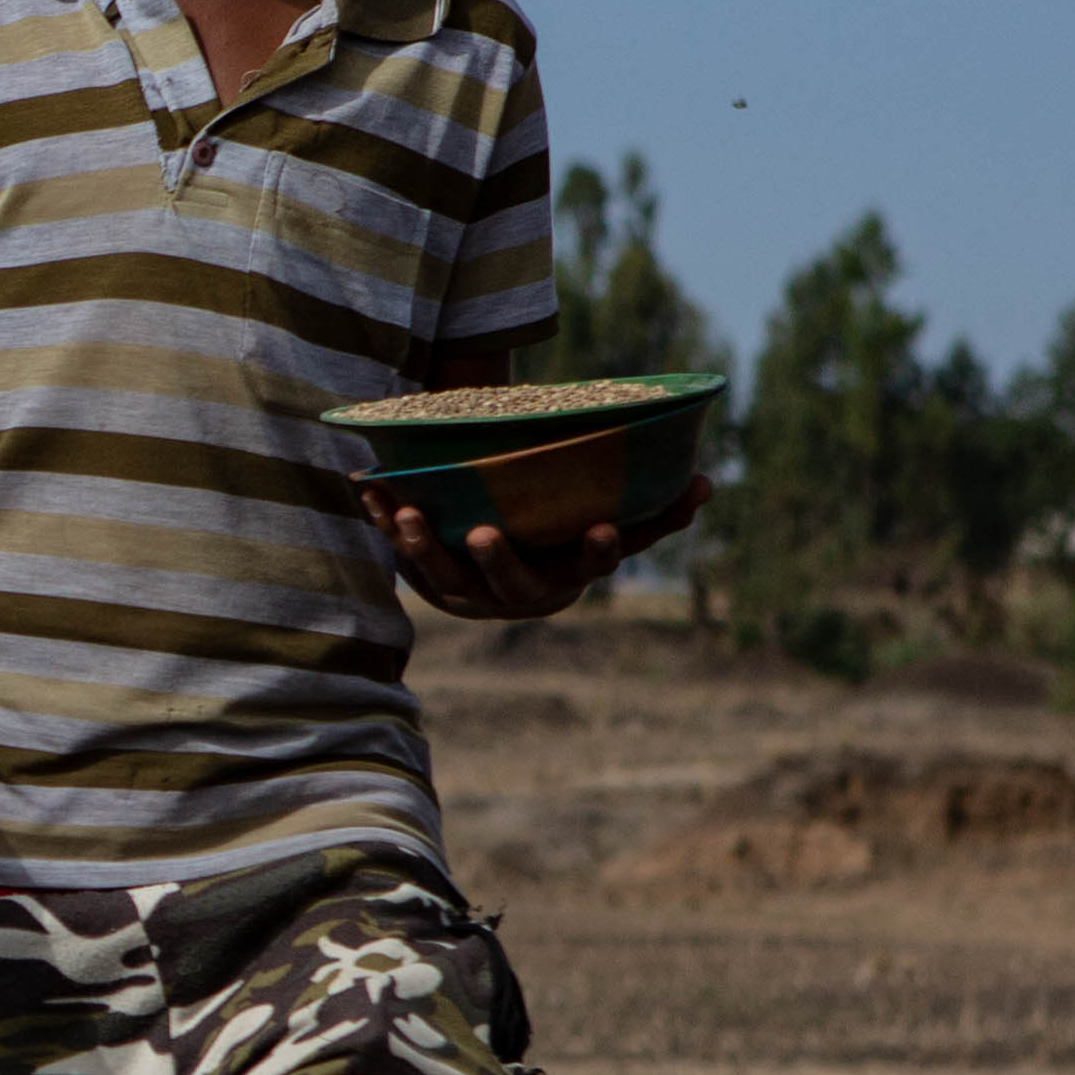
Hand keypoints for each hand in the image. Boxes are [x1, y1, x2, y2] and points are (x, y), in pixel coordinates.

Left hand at [366, 473, 710, 619]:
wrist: (499, 570)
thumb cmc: (564, 538)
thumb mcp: (608, 526)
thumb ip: (656, 511)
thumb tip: (708, 484)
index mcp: (567, 573)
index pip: (589, 563)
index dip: (595, 551)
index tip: (602, 528)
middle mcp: (517, 591)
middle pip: (508, 582)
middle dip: (496, 559)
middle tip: (484, 532)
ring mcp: (468, 588)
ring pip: (443, 574)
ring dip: (423, 544)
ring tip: (407, 513)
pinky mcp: (427, 577)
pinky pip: (401, 552)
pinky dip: (382, 521)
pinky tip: (366, 488)